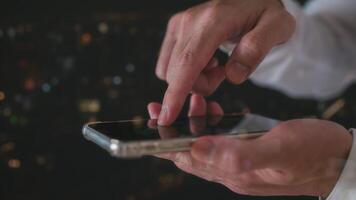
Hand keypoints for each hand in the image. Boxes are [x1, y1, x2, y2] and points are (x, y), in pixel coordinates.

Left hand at [148, 96, 352, 197]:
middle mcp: (233, 172)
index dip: (164, 144)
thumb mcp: (280, 149)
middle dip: (171, 131)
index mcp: (236, 172)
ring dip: (193, 125)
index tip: (150, 125)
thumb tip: (197, 148)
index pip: (187, 160)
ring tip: (196, 102)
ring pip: (203, 146)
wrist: (340, 161)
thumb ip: (239, 153)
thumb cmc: (315, 154)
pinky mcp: (248, 155)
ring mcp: (240, 165)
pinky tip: (214, 111)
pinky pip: (219, 143)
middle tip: (160, 108)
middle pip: (189, 154)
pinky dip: (211, 126)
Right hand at [156, 0, 295, 124]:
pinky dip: (185, 73)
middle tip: (225, 72)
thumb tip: (233, 75)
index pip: (188, 63)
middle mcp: (189, 21)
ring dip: (193, 80)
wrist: (252, 0)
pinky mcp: (175, 29)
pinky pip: (168, 65)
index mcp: (213, 21)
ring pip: (171, 72)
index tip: (166, 117)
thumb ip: (257, 49)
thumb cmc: (265, 13)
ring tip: (218, 66)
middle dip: (201, 85)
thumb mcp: (277, 28)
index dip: (175, 93)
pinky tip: (205, 62)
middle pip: (179, 73)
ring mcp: (179, 25)